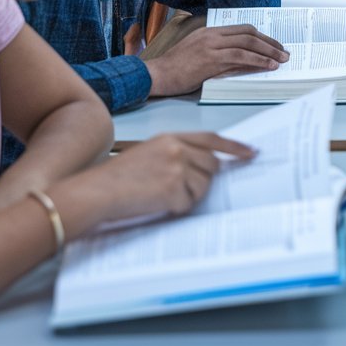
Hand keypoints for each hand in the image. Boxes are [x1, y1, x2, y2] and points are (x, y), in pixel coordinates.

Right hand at [70, 132, 255, 223]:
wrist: (95, 192)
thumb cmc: (115, 178)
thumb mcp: (148, 154)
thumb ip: (176, 154)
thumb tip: (204, 167)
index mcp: (170, 137)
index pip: (211, 139)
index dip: (233, 147)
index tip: (250, 152)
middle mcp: (177, 148)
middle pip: (211, 166)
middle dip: (204, 180)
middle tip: (183, 189)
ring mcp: (177, 167)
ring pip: (203, 186)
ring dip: (188, 196)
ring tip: (160, 195)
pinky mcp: (174, 188)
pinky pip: (188, 203)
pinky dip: (176, 208)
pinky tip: (156, 203)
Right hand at [142, 25, 289, 96]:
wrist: (157, 75)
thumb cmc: (176, 68)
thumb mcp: (201, 54)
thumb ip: (223, 54)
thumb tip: (248, 61)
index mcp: (210, 31)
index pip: (244, 29)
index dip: (263, 37)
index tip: (275, 45)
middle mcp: (212, 35)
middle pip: (249, 34)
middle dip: (270, 43)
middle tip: (284, 52)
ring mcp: (211, 46)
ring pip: (247, 44)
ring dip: (268, 52)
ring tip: (281, 60)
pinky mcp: (210, 60)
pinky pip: (239, 58)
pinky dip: (257, 60)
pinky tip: (268, 65)